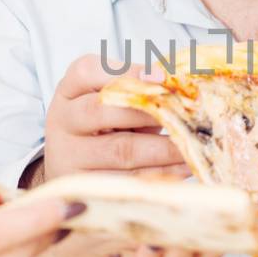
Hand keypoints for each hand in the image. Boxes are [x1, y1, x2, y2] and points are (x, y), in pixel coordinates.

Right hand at [38, 56, 189, 181]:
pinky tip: (183, 168)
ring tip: (193, 146)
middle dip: (149, 112)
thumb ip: (137, 88)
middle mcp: (64, 119)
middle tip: (187, 114)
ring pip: (120, 150)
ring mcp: (69, 154)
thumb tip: (180, 83)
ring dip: (163, 149)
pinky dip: (159, 174)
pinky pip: (127, 180)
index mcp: (70, 89)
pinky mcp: (83, 185)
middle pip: (103, 110)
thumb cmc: (102, 123)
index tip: (162, 77)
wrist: (70, 163)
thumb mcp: (110, 98)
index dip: (126, 72)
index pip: (88, 71)